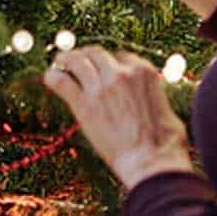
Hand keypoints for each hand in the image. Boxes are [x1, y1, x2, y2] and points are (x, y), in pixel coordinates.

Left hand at [43, 47, 193, 189]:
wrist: (151, 162)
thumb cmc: (165, 144)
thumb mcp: (166, 109)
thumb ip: (153, 97)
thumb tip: (151, 101)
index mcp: (144, 72)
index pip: (120, 56)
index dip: (109, 62)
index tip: (102, 68)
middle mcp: (122, 73)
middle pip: (96, 53)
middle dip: (86, 56)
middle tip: (76, 62)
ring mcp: (101, 86)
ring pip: (76, 60)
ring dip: (65, 60)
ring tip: (59, 64)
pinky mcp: (83, 103)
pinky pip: (60, 81)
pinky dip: (52, 77)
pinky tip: (50, 79)